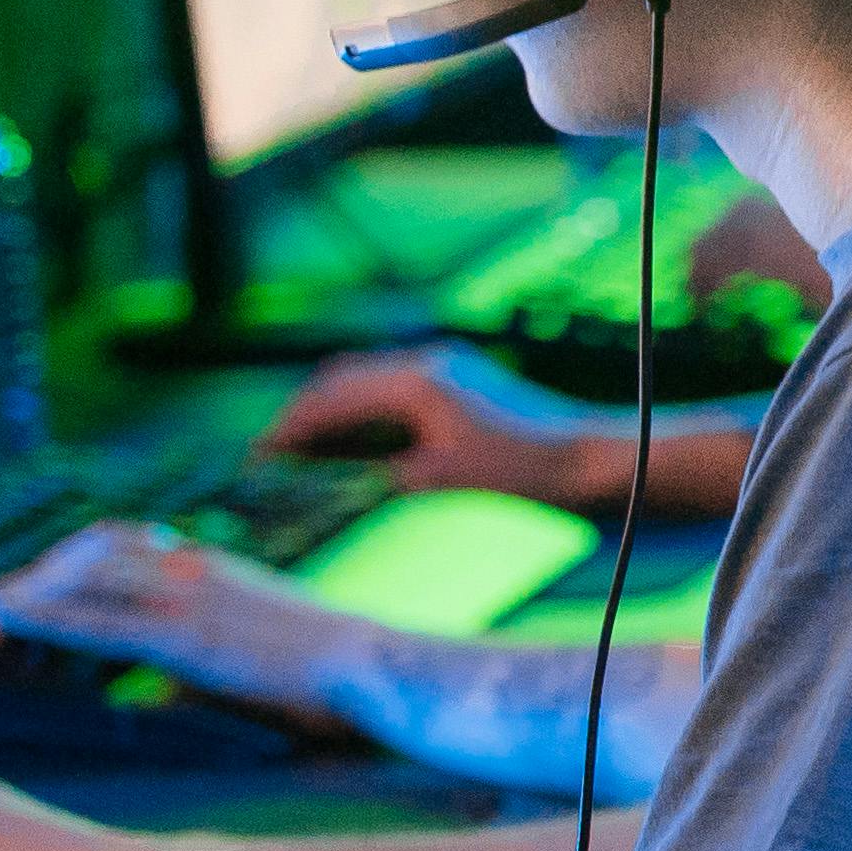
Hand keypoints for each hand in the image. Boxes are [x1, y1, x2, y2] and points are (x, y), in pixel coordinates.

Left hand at [0, 525, 373, 727]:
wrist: (369, 662)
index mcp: (204, 564)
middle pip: (83, 554)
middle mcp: (187, 567)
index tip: (25, 592)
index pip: (113, 543)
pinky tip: (3, 618)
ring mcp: (184, 598)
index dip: (60, 563)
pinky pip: (98, 621)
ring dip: (22, 595)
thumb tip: (161, 683)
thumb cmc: (325, 664)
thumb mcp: (254, 640)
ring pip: (80, 578)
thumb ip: (201, 648)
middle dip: (28, 577)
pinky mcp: (185, 637)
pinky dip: (43, 616)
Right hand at [264, 342, 603, 503]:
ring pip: (364, 387)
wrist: (597, 461)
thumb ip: (374, 477)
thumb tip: (323, 486)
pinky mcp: (459, 388)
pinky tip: (349, 455)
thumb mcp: (438, 480)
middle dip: (300, 421)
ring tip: (298, 462)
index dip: (287, 432)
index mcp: (415, 380)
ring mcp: (445, 372)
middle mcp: (425, 364)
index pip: (330, 400)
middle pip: (338, 383)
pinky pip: (392, 397)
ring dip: (330, 419)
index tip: (255, 464)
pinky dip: (362, 422)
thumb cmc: (525, 472)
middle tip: (267, 464)